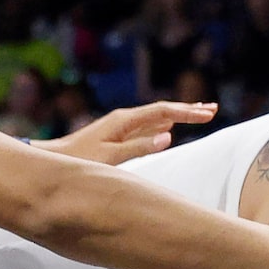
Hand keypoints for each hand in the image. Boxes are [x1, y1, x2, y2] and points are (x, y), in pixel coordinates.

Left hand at [47, 101, 215, 165]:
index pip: (162, 111)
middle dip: (188, 110)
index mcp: (125, 120)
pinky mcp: (119, 137)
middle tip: (213, 109)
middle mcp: (125, 120)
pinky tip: (170, 128)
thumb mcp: (111, 156)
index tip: (208, 113)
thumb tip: (169, 136)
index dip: (187, 112)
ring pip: (157, 118)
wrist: (55, 159)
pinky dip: (165, 126)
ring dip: (179, 116)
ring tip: (199, 114)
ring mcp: (122, 128)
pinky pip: (149, 128)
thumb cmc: (80, 159)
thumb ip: (140, 147)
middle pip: (163, 111)